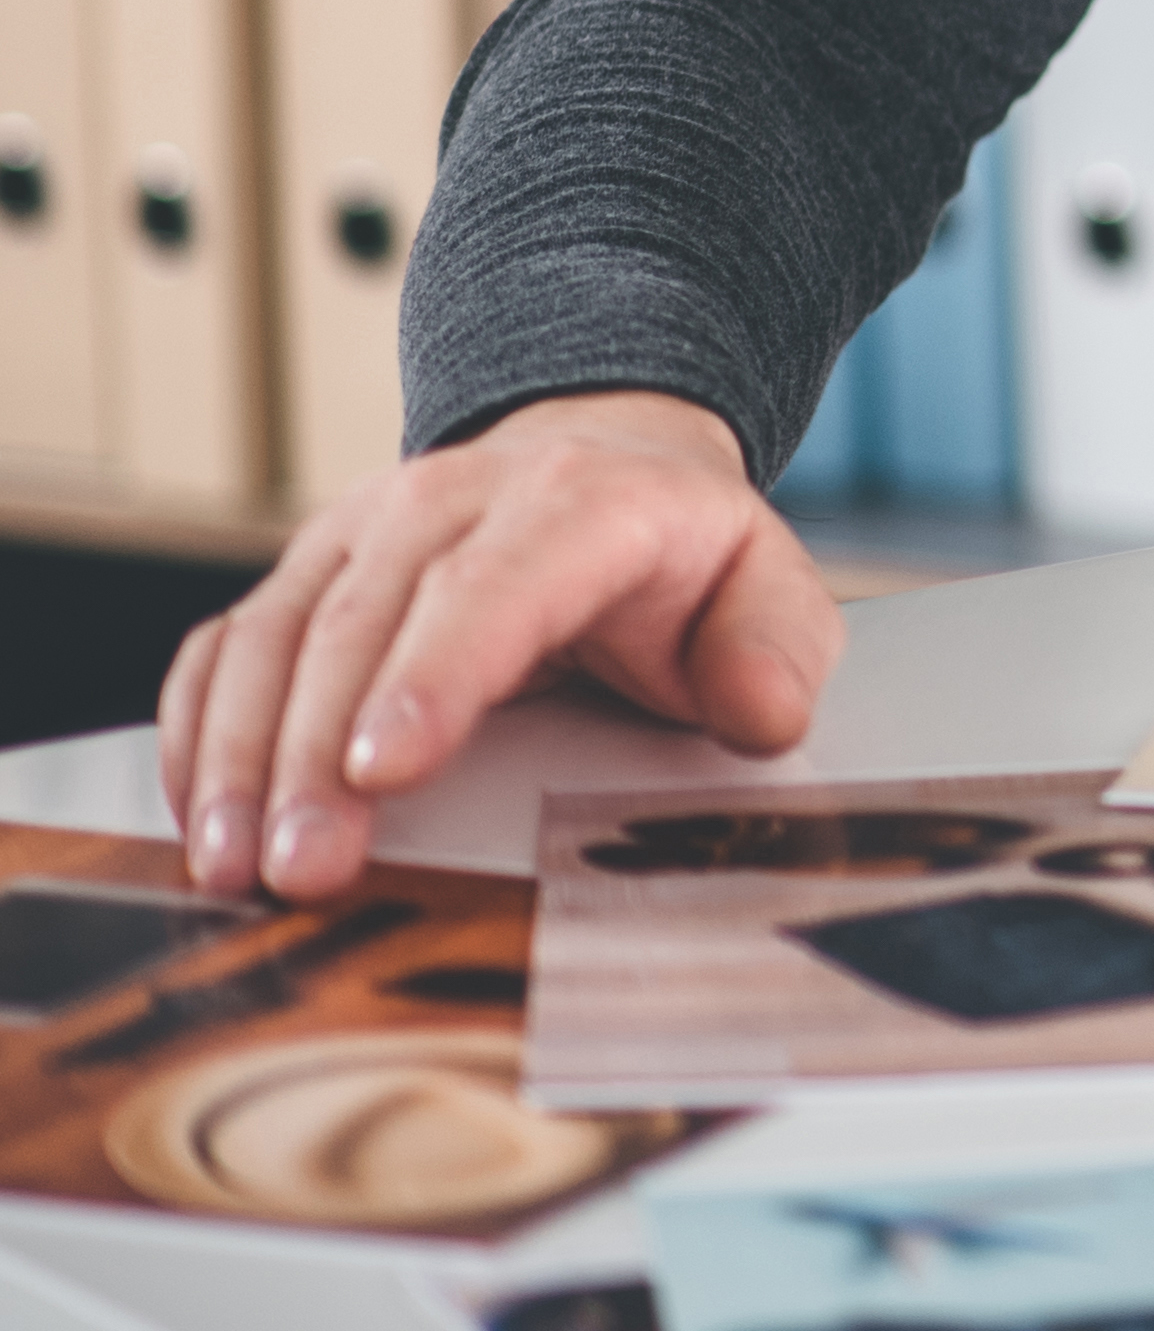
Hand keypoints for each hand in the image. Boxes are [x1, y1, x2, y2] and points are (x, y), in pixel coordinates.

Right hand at [157, 392, 840, 902]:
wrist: (605, 460)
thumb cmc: (679, 556)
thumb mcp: (765, 585)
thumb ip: (778, 648)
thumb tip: (763, 713)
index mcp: (579, 501)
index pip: (496, 586)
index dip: (435, 675)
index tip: (384, 769)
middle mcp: (452, 501)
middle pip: (362, 626)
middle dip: (316, 756)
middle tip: (300, 870)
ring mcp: (361, 533)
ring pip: (274, 638)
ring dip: (239, 759)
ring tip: (231, 867)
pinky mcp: (304, 573)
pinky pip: (224, 648)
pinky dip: (199, 732)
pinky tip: (201, 818)